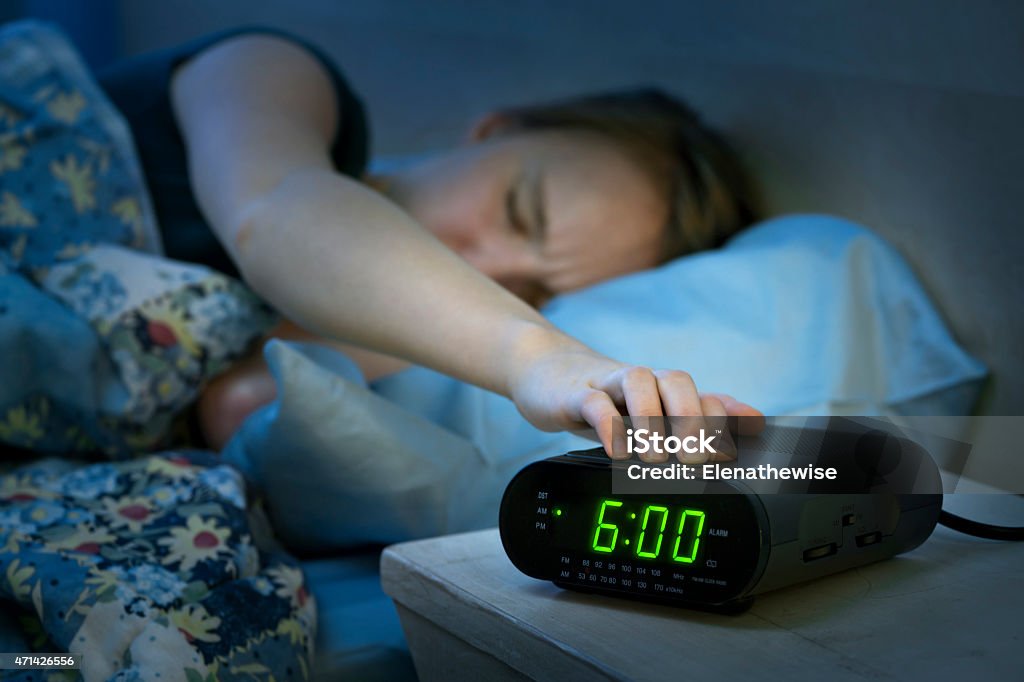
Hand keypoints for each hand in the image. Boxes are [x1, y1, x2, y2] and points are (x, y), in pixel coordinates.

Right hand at [506, 339, 762, 460]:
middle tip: (693, 460)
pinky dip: (609, 425)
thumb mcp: (651, 411)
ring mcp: (606, 384)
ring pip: (638, 382)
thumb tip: (756, 419)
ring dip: (652, 420)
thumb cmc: (604, 399)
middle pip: (677, 381)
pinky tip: (617, 450)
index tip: (727, 457)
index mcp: (663, 391)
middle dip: (692, 419)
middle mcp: (641, 383)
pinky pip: (593, 402)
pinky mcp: (573, 394)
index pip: (703, 397)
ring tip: (653, 457)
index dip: (722, 424)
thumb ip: (700, 414)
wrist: (545, 373)